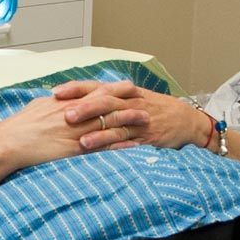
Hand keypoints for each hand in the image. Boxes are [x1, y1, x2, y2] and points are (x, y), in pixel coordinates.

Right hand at [0, 85, 150, 171]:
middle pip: (108, 104)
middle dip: (128, 102)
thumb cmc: (20, 125)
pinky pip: (103, 147)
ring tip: (146, 120)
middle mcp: (75, 114)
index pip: (95, 91)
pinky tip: (132, 146)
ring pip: (109, 124)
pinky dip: (119, 146)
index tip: (129, 86)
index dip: (114, 88)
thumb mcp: (38, 106)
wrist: (10, 142)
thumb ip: (53, 102)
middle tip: (146, 100)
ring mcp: (77, 131)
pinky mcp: (76, 149)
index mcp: (66, 102)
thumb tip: (58, 97)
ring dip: (129, 122)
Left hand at [53, 80, 205, 149]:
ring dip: (99, 134)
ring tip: (81, 142)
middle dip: (85, 108)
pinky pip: (131, 143)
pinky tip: (105, 154)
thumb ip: (103, 97)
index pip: (95, 86)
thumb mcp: (129, 96)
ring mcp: (139, 121)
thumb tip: (71, 98)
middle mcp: (129, 103)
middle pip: (105, 103)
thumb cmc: (150, 107)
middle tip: (66, 115)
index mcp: (121, 92)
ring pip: (117, 125)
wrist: (184, 118)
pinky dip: (117, 148)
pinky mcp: (147, 138)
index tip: (56, 92)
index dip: (75, 89)